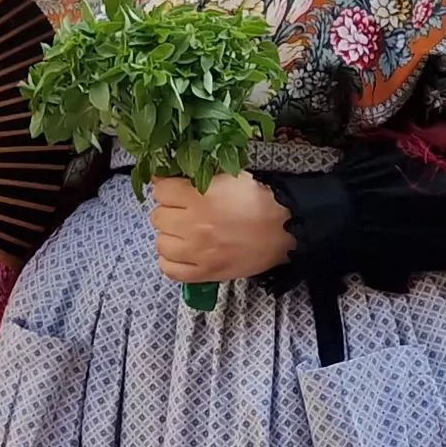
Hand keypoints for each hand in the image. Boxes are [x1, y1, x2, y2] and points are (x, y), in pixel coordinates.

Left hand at [147, 173, 291, 283]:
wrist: (287, 227)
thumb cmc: (262, 199)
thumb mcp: (230, 175)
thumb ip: (201, 175)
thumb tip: (175, 174)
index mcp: (198, 197)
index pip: (160, 190)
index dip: (168, 188)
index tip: (174, 190)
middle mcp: (193, 225)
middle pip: (158, 217)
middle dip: (170, 212)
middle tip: (184, 212)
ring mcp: (197, 252)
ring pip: (161, 243)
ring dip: (171, 237)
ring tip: (185, 234)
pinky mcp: (205, 272)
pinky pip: (170, 270)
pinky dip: (172, 262)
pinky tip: (183, 254)